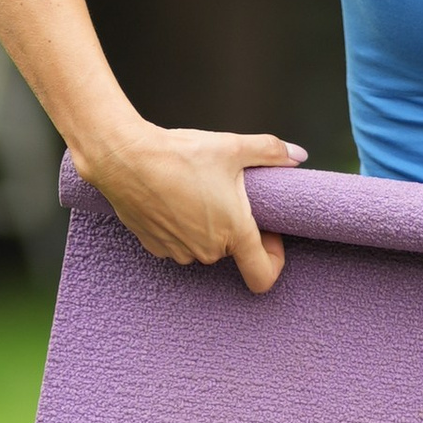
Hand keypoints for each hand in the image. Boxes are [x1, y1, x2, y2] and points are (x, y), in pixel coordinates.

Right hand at [76, 121, 307, 292]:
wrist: (124, 158)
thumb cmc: (179, 155)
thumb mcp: (232, 147)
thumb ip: (271, 152)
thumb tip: (298, 156)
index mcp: (234, 232)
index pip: (264, 275)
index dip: (275, 257)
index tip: (270, 233)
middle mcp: (208, 251)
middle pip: (233, 250)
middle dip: (235, 226)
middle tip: (226, 192)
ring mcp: (179, 252)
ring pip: (205, 247)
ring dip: (207, 227)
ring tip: (195, 191)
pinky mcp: (155, 247)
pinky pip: (179, 243)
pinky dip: (181, 227)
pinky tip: (173, 198)